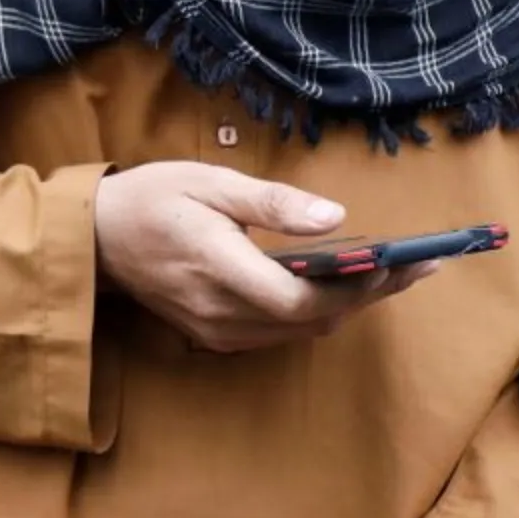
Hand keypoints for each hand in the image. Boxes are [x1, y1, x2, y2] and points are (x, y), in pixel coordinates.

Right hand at [91, 161, 436, 352]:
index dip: (353, 287)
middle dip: (371, 294)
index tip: (396, 260)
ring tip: (398, 271)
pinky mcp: (216, 336)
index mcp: (217, 267)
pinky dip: (319, 312)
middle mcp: (220, 312)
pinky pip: (282, 331)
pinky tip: (346, 285)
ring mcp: (217, 331)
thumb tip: (334, 218)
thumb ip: (272, 203)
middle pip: (313, 321)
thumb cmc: (152, 199)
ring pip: (302, 331)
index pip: (299, 300)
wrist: (94, 239)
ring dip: (351, 305)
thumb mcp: (209, 182)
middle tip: (423, 265)